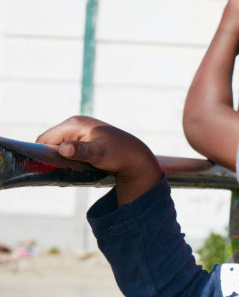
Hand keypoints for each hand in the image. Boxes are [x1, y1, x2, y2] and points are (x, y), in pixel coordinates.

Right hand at [36, 116, 161, 205]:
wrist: (136, 157)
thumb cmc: (118, 155)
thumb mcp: (98, 154)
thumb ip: (80, 151)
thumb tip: (64, 149)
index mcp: (74, 123)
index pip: (46, 139)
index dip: (43, 154)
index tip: (47, 169)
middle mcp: (75, 124)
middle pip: (51, 142)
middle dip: (52, 157)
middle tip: (60, 173)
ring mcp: (80, 131)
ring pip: (60, 146)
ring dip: (61, 159)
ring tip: (70, 171)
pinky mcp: (84, 138)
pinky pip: (69, 148)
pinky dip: (69, 158)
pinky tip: (75, 168)